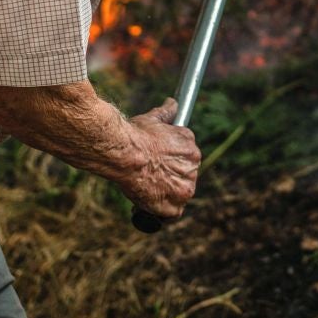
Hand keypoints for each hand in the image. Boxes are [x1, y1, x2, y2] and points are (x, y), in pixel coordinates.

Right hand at [118, 98, 199, 218]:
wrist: (124, 153)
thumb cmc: (135, 135)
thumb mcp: (153, 119)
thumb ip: (166, 113)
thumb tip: (173, 103)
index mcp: (191, 148)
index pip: (186, 158)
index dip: (170, 160)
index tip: (157, 161)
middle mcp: (193, 168)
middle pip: (184, 176)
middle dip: (169, 176)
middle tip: (149, 174)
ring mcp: (185, 189)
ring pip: (179, 194)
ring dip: (166, 193)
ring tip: (146, 186)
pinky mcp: (174, 207)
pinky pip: (172, 214)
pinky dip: (161, 211)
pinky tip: (148, 202)